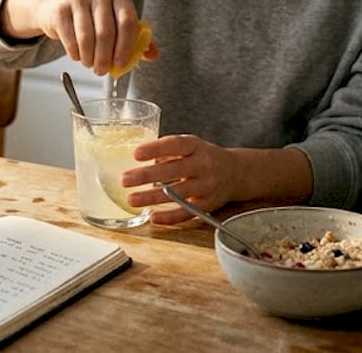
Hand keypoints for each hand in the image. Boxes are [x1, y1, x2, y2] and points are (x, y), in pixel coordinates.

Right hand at [0, 0, 157, 75]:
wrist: (59, 8)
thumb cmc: (94, 19)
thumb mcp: (117, 24)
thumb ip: (137, 39)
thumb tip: (154, 55)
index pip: (128, 22)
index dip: (126, 47)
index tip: (121, 64)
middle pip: (107, 31)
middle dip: (105, 58)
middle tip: (103, 71)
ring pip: (87, 37)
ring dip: (89, 58)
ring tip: (90, 64)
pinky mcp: (60, 7)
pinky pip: (70, 38)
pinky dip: (75, 53)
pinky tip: (78, 56)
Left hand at [122, 134, 236, 225]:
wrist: (236, 172)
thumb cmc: (205, 157)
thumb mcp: (190, 146)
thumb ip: (167, 150)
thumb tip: (140, 155)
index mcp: (196, 146)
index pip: (176, 145)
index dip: (156, 149)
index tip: (136, 154)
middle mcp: (203, 165)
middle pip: (174, 170)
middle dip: (148, 176)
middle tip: (125, 179)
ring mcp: (207, 186)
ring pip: (178, 193)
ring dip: (153, 198)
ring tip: (132, 199)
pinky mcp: (207, 204)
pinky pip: (187, 212)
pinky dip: (169, 217)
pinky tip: (153, 216)